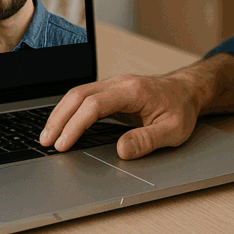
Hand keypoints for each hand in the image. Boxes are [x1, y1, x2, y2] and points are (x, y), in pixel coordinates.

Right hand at [39, 73, 200, 159]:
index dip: (76, 124)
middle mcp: (119, 83)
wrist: (187, 91)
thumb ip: (147, 140)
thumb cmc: (180, 109)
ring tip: (47, 136)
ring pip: (77, 93)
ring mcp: (113, 84)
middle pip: (79, 95)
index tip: (64, 144)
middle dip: (59, 119)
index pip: (94, 104)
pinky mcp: (110, 90)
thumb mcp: (173, 130)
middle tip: (46, 141)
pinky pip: (83, 96)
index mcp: (132, 91)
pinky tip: (62, 125)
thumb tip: (121, 150)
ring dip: (60, 114)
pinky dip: (68, 110)